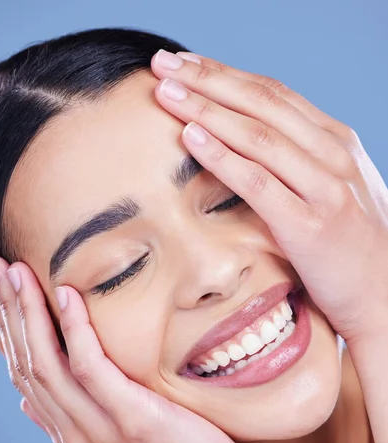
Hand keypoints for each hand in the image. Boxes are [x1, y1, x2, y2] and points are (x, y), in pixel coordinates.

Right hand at [0, 258, 261, 442]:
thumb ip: (72, 419)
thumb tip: (28, 401)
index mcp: (69, 435)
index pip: (24, 376)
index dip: (8, 332)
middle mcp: (74, 433)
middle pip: (27, 364)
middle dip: (7, 312)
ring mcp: (100, 430)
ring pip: (48, 364)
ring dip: (28, 313)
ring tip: (16, 272)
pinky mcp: (132, 420)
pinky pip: (92, 368)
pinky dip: (74, 330)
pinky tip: (66, 294)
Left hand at [151, 50, 387, 342]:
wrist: (383, 294)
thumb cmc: (349, 245)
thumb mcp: (330, 188)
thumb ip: (298, 162)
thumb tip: (247, 143)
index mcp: (336, 141)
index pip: (273, 94)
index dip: (225, 74)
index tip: (185, 63)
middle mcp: (333, 154)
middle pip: (262, 103)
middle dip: (207, 79)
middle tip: (163, 62)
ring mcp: (325, 187)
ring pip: (257, 135)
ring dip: (206, 109)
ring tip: (166, 92)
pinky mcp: (310, 225)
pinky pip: (259, 182)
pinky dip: (223, 156)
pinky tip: (191, 137)